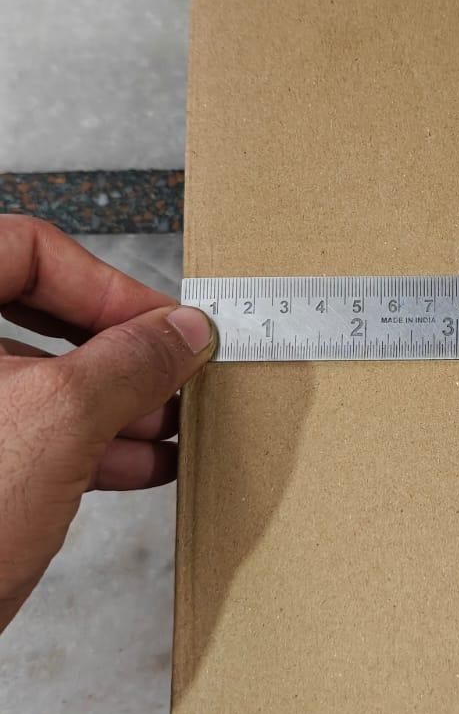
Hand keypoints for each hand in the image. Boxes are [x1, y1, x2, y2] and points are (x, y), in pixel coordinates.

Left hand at [0, 216, 213, 634]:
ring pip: (31, 381)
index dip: (107, 284)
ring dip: (112, 402)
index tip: (167, 326)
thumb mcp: (59, 422)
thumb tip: (181, 331)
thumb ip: (129, 361)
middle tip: (179, 373)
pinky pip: (22, 434)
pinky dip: (82, 444)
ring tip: (177, 425)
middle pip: (31, 313)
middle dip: (118, 350)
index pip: (25, 248)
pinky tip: (143, 464)